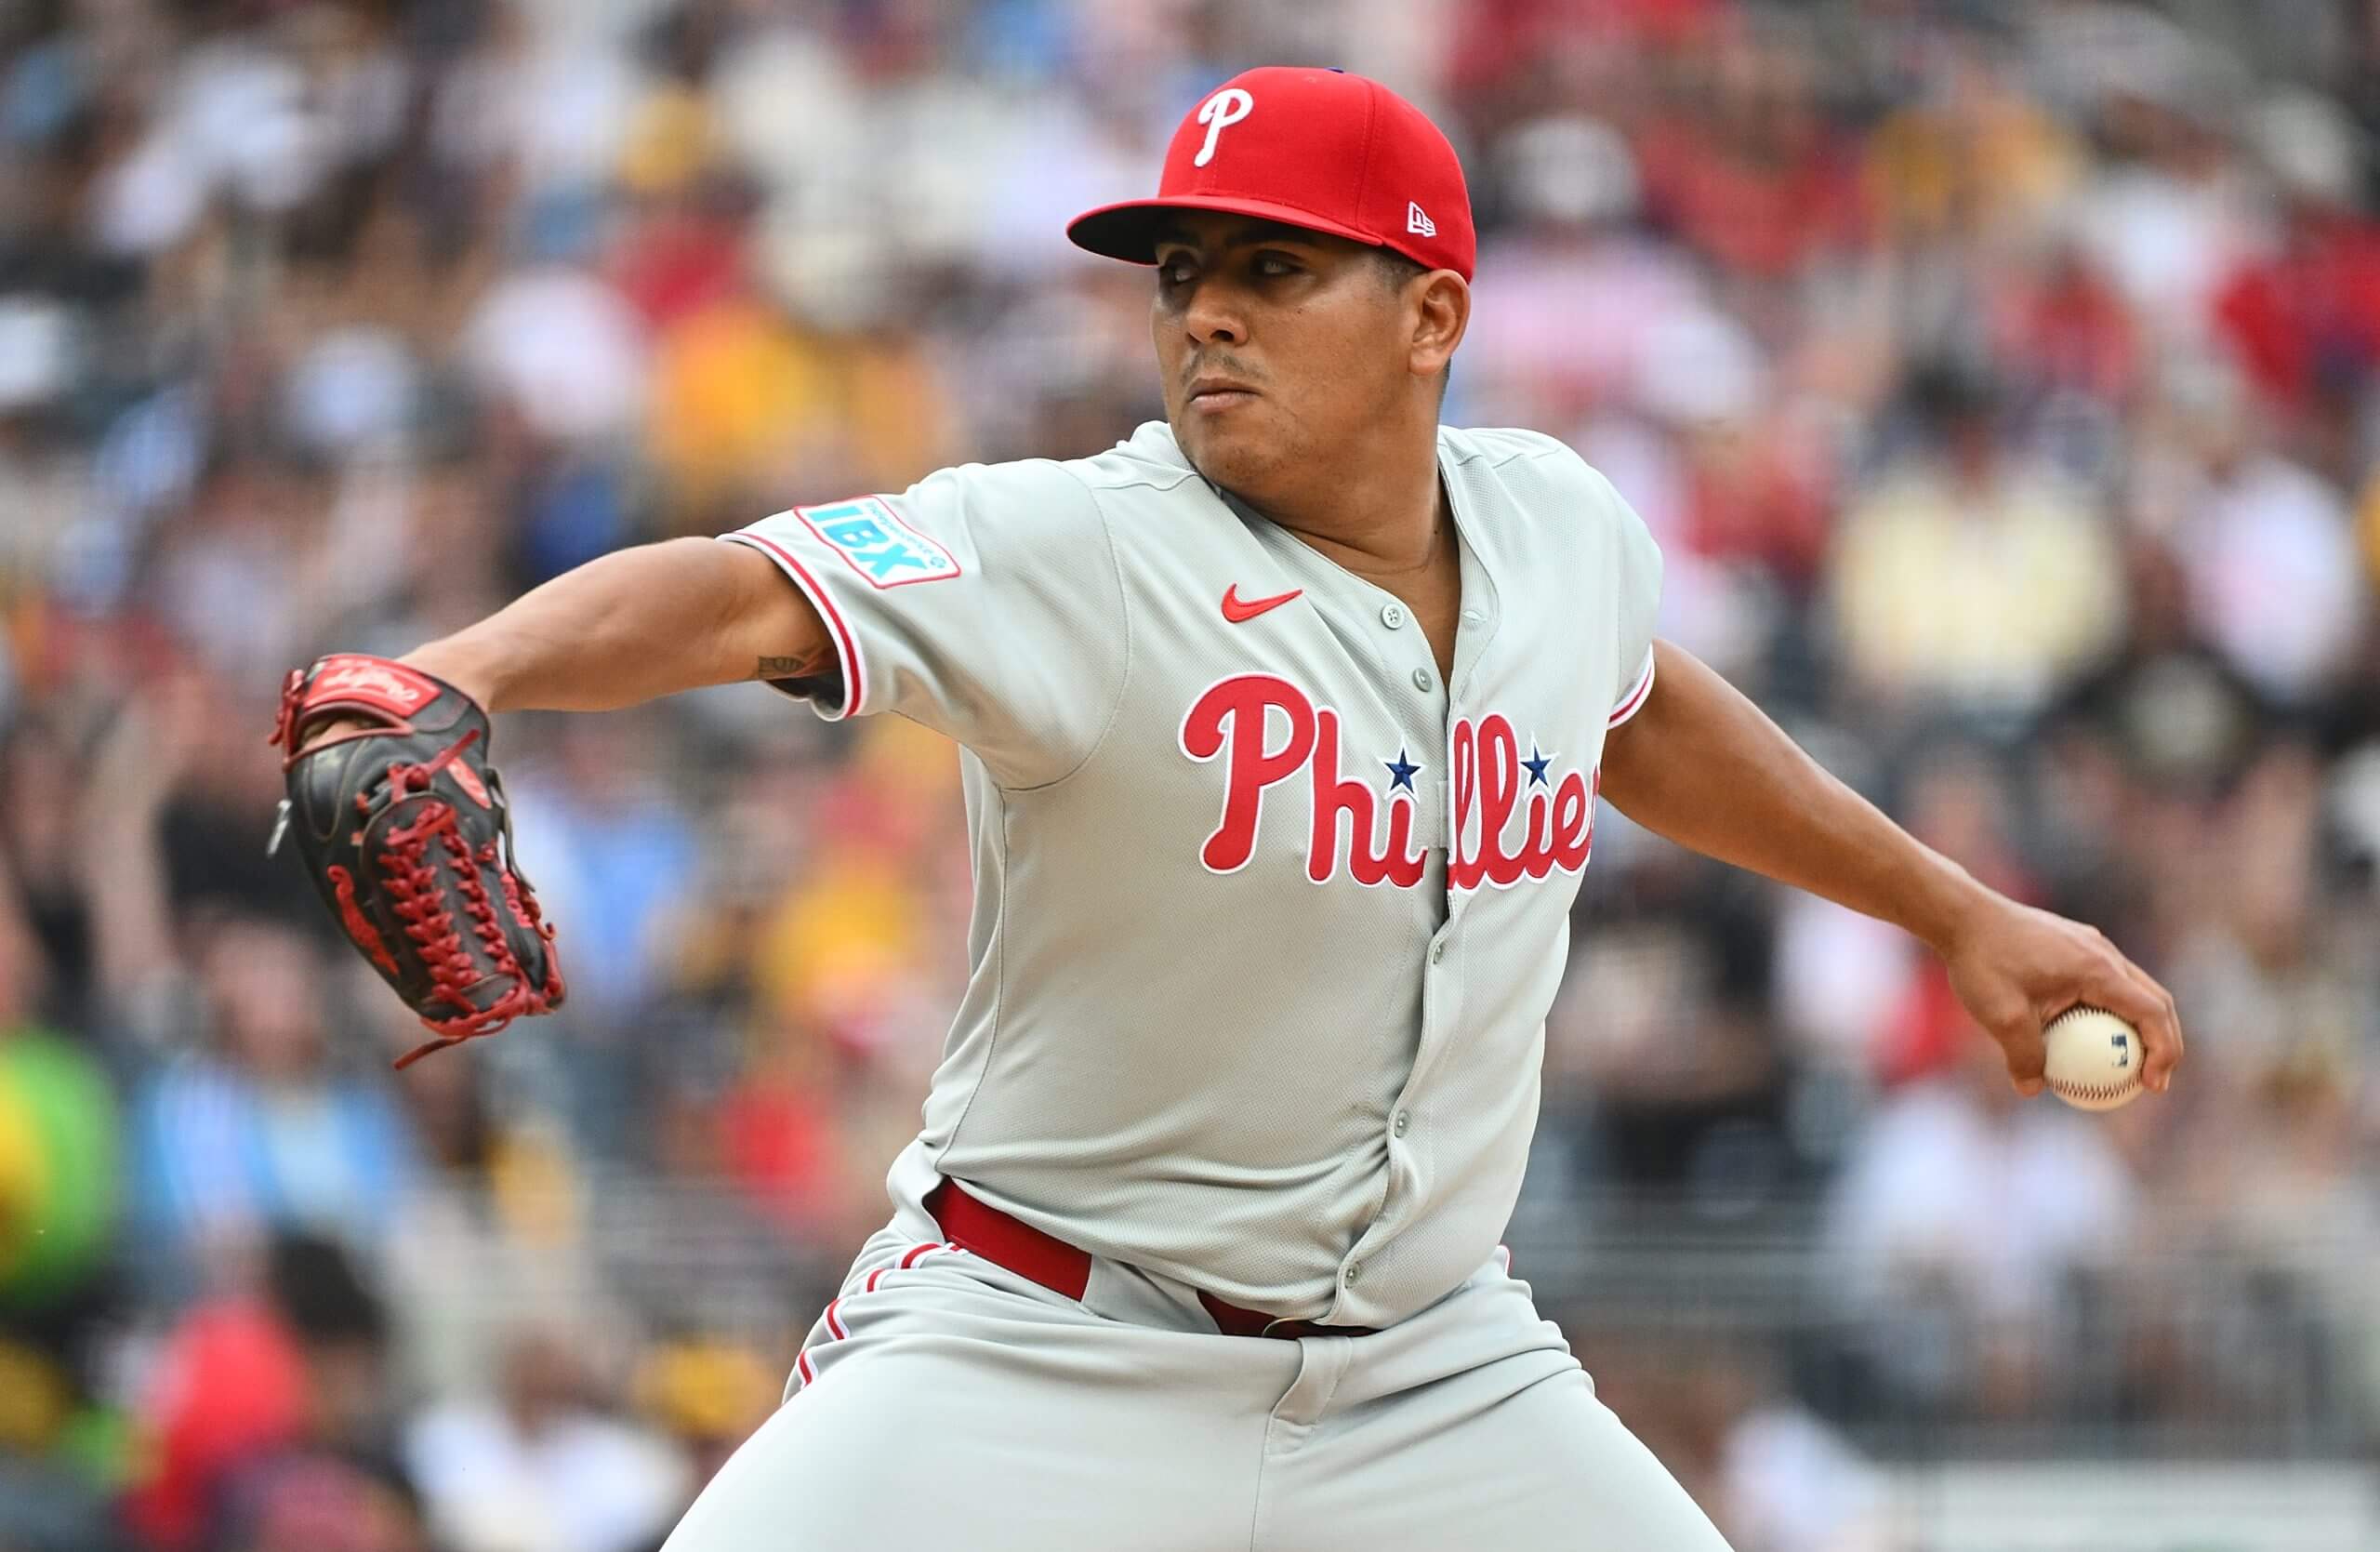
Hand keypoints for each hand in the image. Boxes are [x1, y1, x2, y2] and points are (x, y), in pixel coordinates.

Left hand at [1936, 895, 2182, 1097]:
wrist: (1961, 915)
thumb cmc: (1982, 961)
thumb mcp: (2000, 1016)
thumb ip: (2023, 1056)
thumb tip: (2034, 1089)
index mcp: (2098, 969)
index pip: (2153, 1012)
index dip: (2164, 1052)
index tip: (2151, 1086)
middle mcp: (2104, 953)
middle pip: (2155, 1000)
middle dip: (2164, 1042)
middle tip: (2152, 1081)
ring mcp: (2091, 946)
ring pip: (2133, 989)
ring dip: (2140, 1025)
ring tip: (2125, 1064)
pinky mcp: (2074, 946)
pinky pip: (2107, 982)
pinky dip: (2111, 1010)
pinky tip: (2084, 1036)